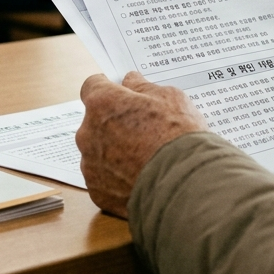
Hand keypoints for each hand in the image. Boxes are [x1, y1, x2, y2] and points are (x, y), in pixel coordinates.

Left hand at [76, 72, 207, 217]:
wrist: (185, 184)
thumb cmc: (178, 136)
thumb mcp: (170, 98)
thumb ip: (144, 87)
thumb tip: (132, 82)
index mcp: (103, 104)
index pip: (92, 86)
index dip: (108, 89)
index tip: (119, 93)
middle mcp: (88, 133)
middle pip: (95, 122)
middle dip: (113, 123)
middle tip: (142, 130)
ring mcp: (90, 165)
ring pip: (98, 152)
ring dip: (114, 152)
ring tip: (145, 159)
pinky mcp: (97, 192)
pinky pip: (104, 179)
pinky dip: (118, 178)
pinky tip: (141, 178)